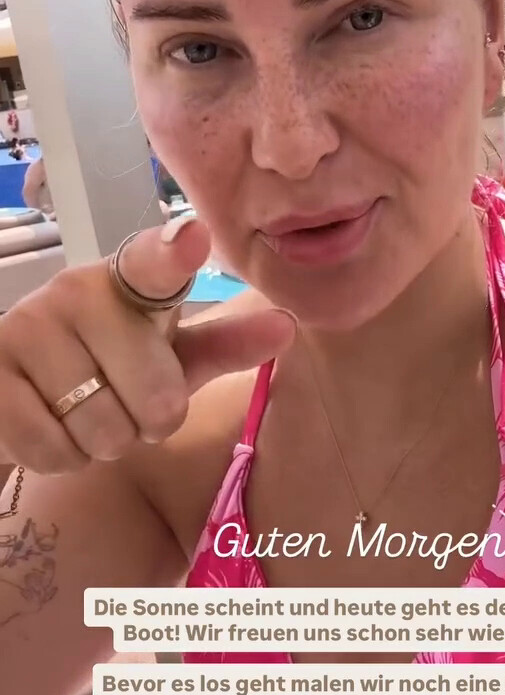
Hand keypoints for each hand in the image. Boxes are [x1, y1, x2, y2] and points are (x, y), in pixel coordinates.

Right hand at [0, 216, 294, 473]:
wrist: (18, 385)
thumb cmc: (111, 364)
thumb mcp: (171, 354)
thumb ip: (226, 343)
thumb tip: (287, 326)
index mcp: (129, 280)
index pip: (154, 265)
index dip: (174, 254)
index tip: (194, 238)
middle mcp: (75, 293)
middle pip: (157, 401)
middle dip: (147, 423)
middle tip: (122, 400)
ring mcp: (26, 330)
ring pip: (105, 432)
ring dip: (104, 443)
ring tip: (84, 412)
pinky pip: (55, 450)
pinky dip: (63, 457)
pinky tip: (52, 426)